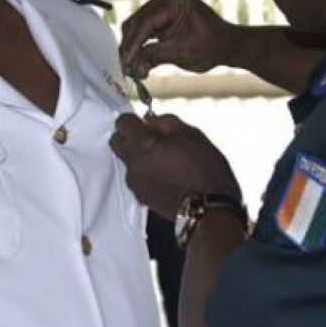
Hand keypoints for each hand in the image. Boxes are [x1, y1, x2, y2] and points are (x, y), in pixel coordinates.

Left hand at [109, 113, 239, 216]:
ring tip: (162, 161)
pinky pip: (135, 178)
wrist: (208, 207)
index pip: (122, 122)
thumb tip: (151, 119)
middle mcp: (135, 162)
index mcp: (146, 142)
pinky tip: (163, 176)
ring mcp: (135, 181)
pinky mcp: (139, 196)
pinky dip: (144, 174)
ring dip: (137, 157)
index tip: (143, 122)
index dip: (133, 120)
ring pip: (126, 161)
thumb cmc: (206, 170)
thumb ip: (167, 122)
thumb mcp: (193, 135)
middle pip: (116, 142)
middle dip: (128, 137)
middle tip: (148, 138)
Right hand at [119, 0, 236, 78]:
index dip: (132, 45)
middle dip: (131, 48)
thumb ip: (153, 56)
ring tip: (134, 70)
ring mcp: (162, 3)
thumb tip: (131, 65)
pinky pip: (144, 29)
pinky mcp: (160, 13)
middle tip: (126, 70)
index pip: (145, 22)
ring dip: (134, 49)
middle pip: (137, 23)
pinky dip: (140, 46)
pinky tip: (139, 63)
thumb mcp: (182, 52)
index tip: (124, 63)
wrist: (226, 45)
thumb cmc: (212, 46)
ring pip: (137, 27)